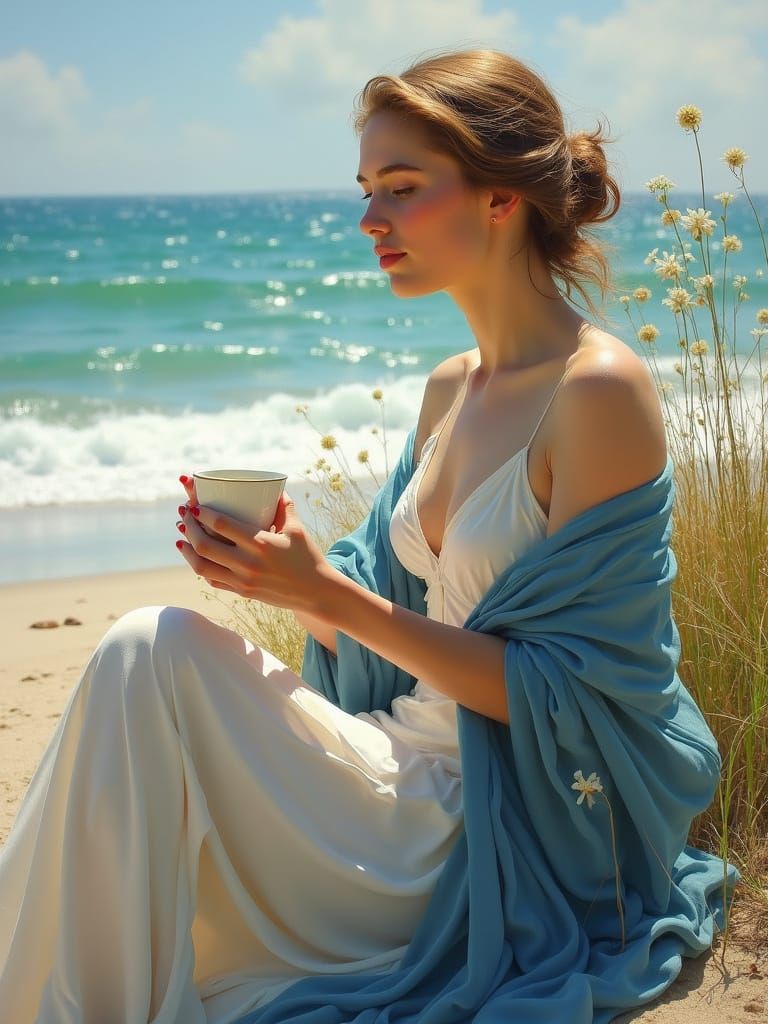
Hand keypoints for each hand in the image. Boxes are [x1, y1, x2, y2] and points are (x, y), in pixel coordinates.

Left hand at [175, 491, 332, 612]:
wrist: (315, 592)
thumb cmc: (308, 557)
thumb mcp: (297, 528)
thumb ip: (284, 506)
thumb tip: (275, 487)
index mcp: (261, 543)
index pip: (221, 524)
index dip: (202, 513)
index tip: (194, 503)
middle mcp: (248, 564)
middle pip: (204, 544)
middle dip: (189, 527)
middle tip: (185, 516)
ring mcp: (242, 580)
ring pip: (201, 566)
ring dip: (187, 550)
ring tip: (182, 537)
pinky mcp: (241, 592)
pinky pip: (212, 580)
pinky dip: (200, 567)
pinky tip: (196, 556)